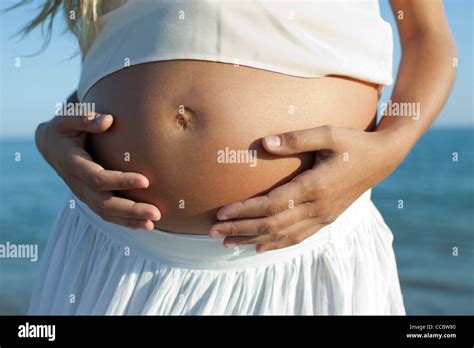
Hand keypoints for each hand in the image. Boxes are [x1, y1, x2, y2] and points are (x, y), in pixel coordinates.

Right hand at [35, 113, 160, 229]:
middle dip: (131, 210)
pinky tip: (145, 225)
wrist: (51, 145)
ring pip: (106, 213)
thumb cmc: (65, 128)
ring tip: (153, 224)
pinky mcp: (90, 198)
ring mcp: (83, 194)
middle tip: (156, 213)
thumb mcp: (68, 117)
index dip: (120, 181)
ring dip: (130, 220)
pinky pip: (107, 214)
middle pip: (104, 203)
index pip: (98, 178)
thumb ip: (85, 118)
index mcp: (73, 164)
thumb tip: (108, 120)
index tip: (145, 181)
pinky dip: (125, 222)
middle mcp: (77, 184)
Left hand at [208, 125, 403, 251]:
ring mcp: (323, 216)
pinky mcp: (326, 219)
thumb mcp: (327, 134)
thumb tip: (264, 142)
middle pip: (272, 225)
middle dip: (240, 229)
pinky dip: (276, 244)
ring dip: (253, 240)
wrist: (383, 158)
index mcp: (315, 186)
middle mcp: (317, 207)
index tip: (220, 213)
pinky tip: (259, 247)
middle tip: (213, 232)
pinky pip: (298, 238)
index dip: (245, 210)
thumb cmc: (353, 142)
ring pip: (282, 236)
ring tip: (227, 244)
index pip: (272, 205)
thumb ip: (295, 139)